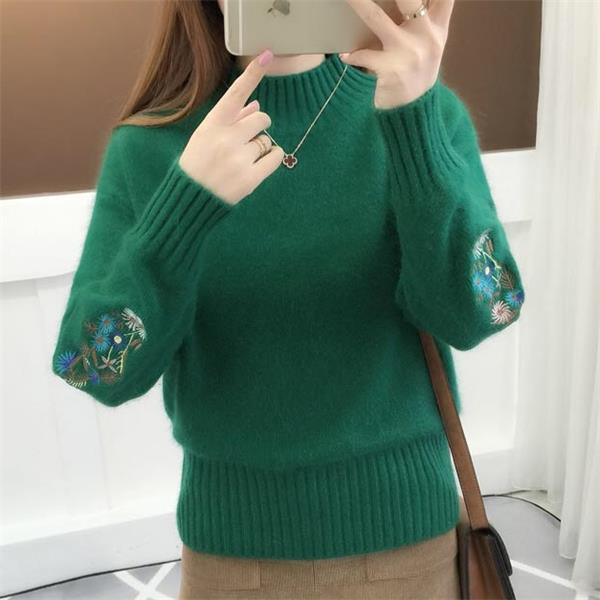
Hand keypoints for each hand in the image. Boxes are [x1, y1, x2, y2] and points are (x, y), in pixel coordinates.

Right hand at [179, 49, 284, 205]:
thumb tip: (256, 104)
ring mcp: (239, 159)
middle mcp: (226, 139)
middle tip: (247, 140)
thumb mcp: (205, 137)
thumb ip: (231, 120)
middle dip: (259, 126)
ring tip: (242, 160)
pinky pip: (275, 157)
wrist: (190, 200)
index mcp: (212, 124)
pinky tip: (258, 165)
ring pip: (266, 140)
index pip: (236, 93)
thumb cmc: (197, 164)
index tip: (267, 55)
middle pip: (261, 117)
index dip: (253, 73)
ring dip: (260, 147)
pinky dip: (272, 158)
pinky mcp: (251, 178)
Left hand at [339, 0, 454, 109]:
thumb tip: (409, 3)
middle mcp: (427, 36)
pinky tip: (346, 56)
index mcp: (438, 27)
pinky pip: (364, 55)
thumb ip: (427, 18)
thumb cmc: (416, 75)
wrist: (413, 115)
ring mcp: (409, 53)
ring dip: (358, 4)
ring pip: (377, 19)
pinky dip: (352, 55)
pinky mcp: (391, 70)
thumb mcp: (430, 46)